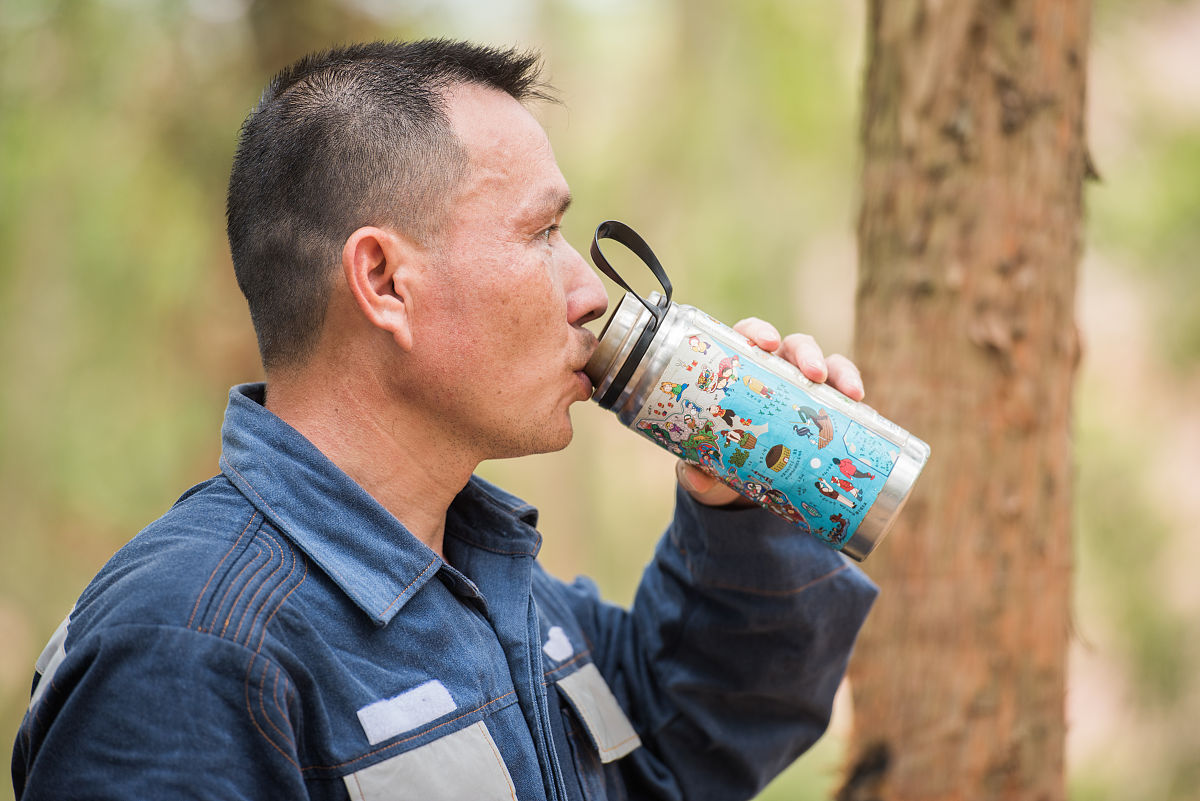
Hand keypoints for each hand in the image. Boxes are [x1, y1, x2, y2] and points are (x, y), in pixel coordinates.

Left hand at [676, 317, 864, 506]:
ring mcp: (805, 388)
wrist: (746, 484)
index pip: (749, 336)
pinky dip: (857, 405)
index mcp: (742, 368)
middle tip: (815, 373)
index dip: (759, 332)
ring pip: (828, 366)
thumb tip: (695, 477)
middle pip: (794, 347)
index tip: (766, 342)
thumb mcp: (706, 465)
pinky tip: (869, 417)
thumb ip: (696, 472)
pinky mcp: (828, 410)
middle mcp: (776, 371)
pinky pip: (846, 400)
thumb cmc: (721, 457)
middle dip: (807, 354)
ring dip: (841, 373)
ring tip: (851, 394)